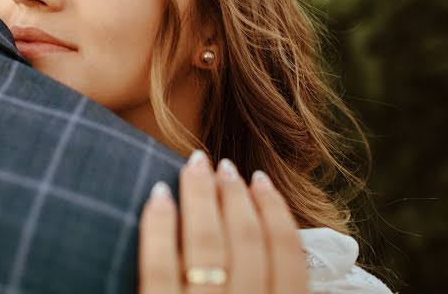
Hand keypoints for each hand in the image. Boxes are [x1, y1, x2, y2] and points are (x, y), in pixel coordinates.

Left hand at [139, 151, 308, 292]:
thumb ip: (271, 282)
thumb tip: (269, 238)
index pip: (289, 253)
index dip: (275, 210)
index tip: (261, 179)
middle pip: (246, 240)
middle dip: (236, 195)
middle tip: (225, 164)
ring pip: (207, 244)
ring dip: (202, 196)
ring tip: (196, 165)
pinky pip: (161, 267)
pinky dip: (160, 227)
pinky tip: (158, 195)